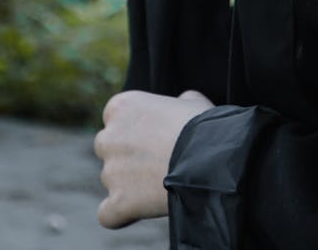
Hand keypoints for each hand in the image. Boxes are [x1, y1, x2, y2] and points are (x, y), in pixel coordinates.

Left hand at [94, 89, 212, 227]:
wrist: (209, 158)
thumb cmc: (203, 126)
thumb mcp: (191, 102)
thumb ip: (177, 102)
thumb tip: (182, 103)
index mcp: (122, 106)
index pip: (117, 119)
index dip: (136, 129)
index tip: (155, 137)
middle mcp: (109, 136)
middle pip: (109, 148)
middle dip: (127, 155)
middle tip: (156, 161)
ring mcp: (110, 171)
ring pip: (112, 180)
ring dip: (129, 183)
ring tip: (160, 184)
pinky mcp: (117, 201)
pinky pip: (108, 214)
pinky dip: (120, 214)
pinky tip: (137, 211)